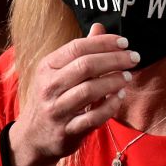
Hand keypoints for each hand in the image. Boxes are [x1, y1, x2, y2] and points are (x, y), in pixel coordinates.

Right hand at [9, 23, 138, 165]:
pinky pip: (93, 117)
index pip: (77, 47)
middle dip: (114, 60)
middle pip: (86, 66)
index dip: (104, 43)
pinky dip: (110, 106)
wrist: (32, 137)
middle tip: (133, 58)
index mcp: (47, 67)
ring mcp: (57, 110)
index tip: (124, 42)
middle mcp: (49, 87)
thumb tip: (99, 27)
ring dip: (114, 82)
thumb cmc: (51, 99)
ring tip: (128, 77)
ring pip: (89, 91)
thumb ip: (80, 51)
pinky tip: (119, 98)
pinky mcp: (67, 131)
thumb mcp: (57, 72)